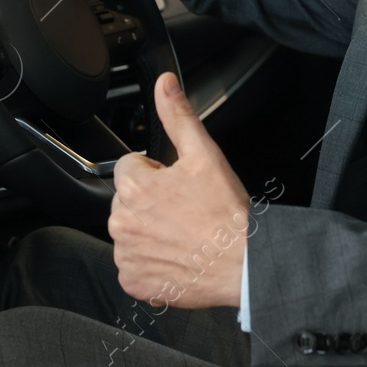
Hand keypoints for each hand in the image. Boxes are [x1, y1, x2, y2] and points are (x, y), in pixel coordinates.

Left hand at [109, 72, 250, 310]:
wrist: (243, 264)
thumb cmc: (225, 213)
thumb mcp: (204, 154)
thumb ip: (178, 115)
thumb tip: (164, 84)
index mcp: (134, 188)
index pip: (129, 167)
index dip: (155, 172)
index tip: (177, 185)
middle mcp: (123, 223)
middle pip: (127, 200)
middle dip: (150, 201)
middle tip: (184, 209)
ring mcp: (127, 255)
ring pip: (130, 231)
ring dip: (149, 230)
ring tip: (183, 233)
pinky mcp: (134, 281)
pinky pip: (133, 264)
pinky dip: (150, 261)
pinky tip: (175, 255)